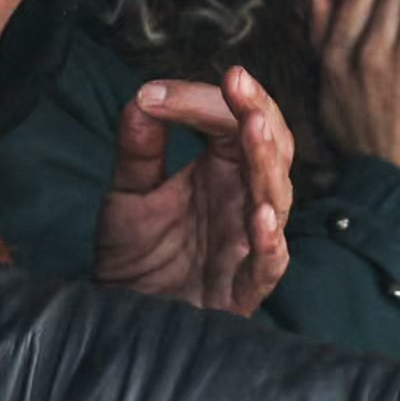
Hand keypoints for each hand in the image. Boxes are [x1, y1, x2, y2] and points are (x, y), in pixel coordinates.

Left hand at [91, 71, 294, 314]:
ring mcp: (248, 242)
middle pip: (272, 147)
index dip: (202, 101)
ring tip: (253, 129)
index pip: (231, 121)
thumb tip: (142, 96)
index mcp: (221, 170)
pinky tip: (259, 216)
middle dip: (257, 112)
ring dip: (266, 162)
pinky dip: (268, 240)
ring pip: (276, 196)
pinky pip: (268, 262)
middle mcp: (243, 200)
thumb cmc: (136, 256)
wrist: (122, 318)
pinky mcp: (244, 288)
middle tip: (237, 82)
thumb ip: (138, 148)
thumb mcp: (127, 193)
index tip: (155, 95)